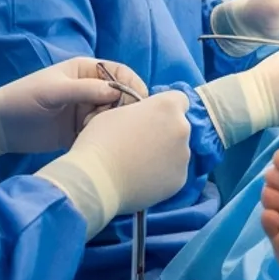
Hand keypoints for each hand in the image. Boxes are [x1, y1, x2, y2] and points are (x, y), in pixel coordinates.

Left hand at [0, 57, 148, 169]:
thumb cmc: (22, 100)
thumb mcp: (53, 91)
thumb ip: (84, 90)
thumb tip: (116, 92)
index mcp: (86, 71)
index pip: (120, 74)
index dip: (132, 85)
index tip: (138, 103)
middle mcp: (90, 89)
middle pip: (122, 97)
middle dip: (123, 109)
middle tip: (110, 122)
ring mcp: (87, 111)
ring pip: (114, 117)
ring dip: (111, 126)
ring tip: (92, 132)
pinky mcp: (81, 132)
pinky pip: (102, 134)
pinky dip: (103, 139)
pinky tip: (94, 145)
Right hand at [36, 90, 192, 236]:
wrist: (95, 179)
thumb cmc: (100, 140)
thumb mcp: (118, 112)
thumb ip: (141, 112)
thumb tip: (145, 120)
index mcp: (167, 106)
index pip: (179, 99)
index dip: (165, 108)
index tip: (152, 118)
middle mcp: (182, 128)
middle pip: (179, 127)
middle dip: (165, 132)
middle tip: (142, 144)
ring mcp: (183, 156)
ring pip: (178, 151)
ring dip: (165, 154)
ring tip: (140, 165)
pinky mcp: (180, 180)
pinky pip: (174, 173)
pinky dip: (163, 175)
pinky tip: (142, 179)